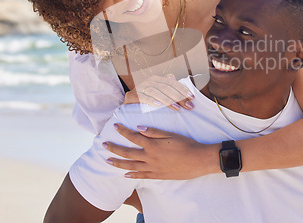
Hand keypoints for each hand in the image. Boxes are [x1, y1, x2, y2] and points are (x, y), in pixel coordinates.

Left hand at [103, 124, 219, 179]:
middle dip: (114, 148)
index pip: (133, 137)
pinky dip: (132, 175)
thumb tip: (138, 128)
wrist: (198, 160)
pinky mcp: (158, 175)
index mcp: (153, 145)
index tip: (115, 126)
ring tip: (108, 161)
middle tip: (103, 145)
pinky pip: (142, 176)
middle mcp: (150, 157)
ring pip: (131, 166)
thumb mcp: (171, 134)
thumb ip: (154, 132)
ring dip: (118, 163)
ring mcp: (153, 168)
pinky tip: (125, 175)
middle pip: (127, 153)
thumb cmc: (187, 144)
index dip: (123, 131)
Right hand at [124, 74, 194, 110]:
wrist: (127, 107)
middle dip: (179, 97)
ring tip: (177, 107)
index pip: (172, 83)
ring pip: (156, 91)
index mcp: (157, 79)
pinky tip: (158, 105)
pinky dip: (151, 100)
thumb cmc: (146, 101)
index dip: (182, 90)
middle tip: (188, 106)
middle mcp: (149, 81)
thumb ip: (166, 86)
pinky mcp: (131, 95)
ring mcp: (140, 87)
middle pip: (166, 88)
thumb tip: (173, 77)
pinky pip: (142, 97)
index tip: (192, 98)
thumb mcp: (158, 94)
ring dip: (167, 100)